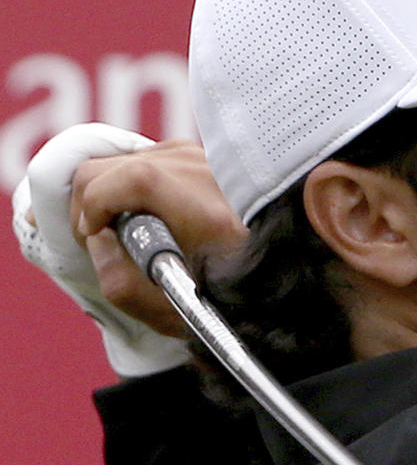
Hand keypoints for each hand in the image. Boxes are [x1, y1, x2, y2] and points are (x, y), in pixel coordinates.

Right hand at [13, 124, 247, 376]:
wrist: (278, 279)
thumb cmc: (227, 301)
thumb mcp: (168, 310)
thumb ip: (118, 279)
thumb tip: (95, 235)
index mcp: (208, 214)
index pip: (136, 180)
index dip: (97, 203)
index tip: (93, 236)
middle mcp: (208, 175)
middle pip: (113, 165)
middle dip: (90, 202)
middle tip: (98, 240)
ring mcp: (203, 159)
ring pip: (123, 159)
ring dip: (108, 194)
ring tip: (124, 232)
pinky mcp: (198, 154)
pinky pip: (144, 159)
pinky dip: (128, 186)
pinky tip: (143, 217)